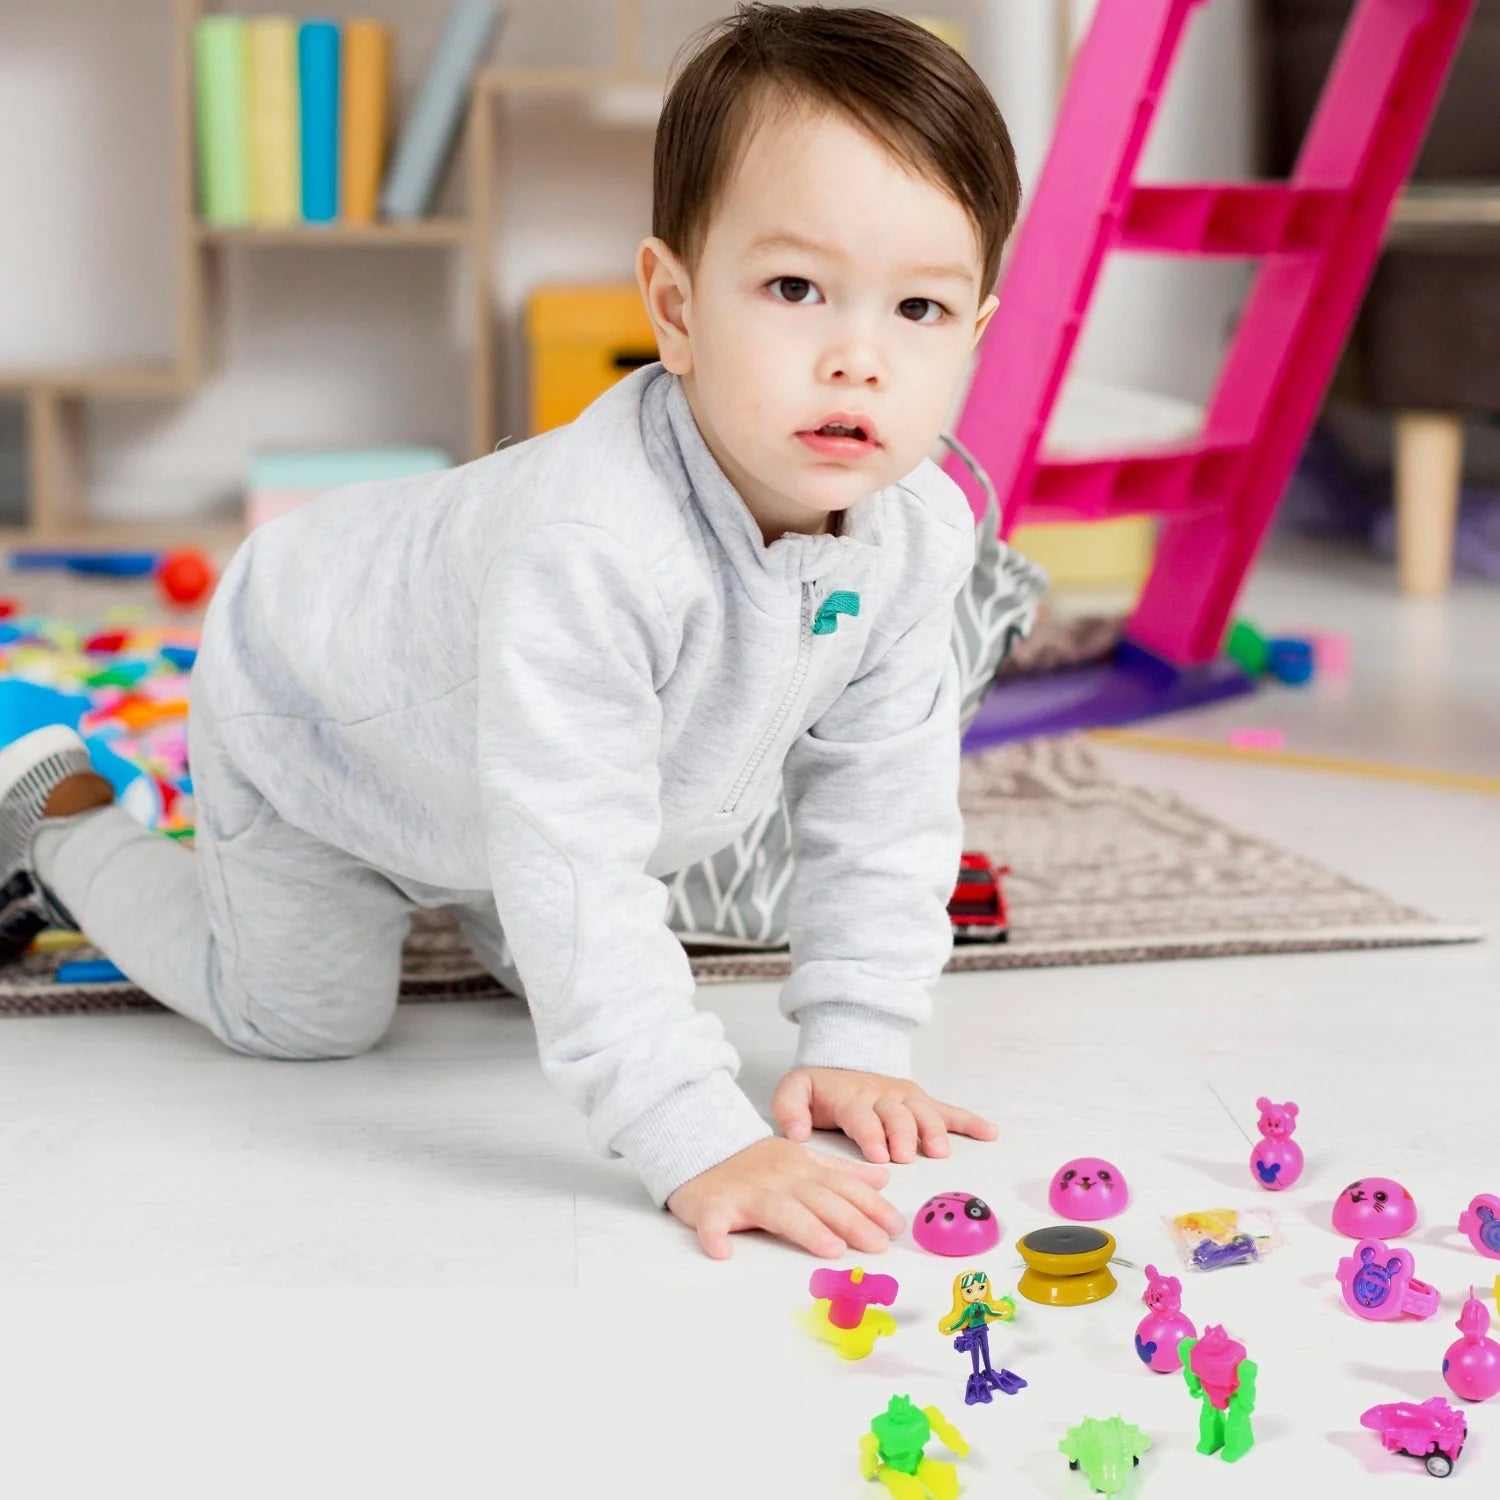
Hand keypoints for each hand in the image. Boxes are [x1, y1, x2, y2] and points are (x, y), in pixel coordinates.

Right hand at [666, 1136, 904, 1259]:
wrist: (702, 1146)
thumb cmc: (756, 1162)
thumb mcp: (803, 1158)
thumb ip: (842, 1171)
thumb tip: (883, 1179)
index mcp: (802, 1168)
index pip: (842, 1186)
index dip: (871, 1206)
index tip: (895, 1226)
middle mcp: (779, 1179)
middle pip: (819, 1200)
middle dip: (851, 1221)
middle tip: (877, 1244)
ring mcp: (745, 1193)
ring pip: (778, 1210)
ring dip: (805, 1229)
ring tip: (830, 1248)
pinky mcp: (711, 1207)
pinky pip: (712, 1223)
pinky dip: (714, 1236)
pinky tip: (722, 1252)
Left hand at [771, 1067, 997, 1164]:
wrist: (843, 1061)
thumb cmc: (820, 1090)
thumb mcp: (794, 1090)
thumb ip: (789, 1108)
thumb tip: (795, 1133)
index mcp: (851, 1097)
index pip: (861, 1116)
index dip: (871, 1135)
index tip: (879, 1156)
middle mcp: (881, 1095)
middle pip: (897, 1115)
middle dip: (903, 1135)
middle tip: (907, 1156)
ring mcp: (904, 1097)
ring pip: (923, 1111)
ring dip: (933, 1130)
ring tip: (940, 1151)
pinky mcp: (920, 1101)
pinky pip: (948, 1110)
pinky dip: (969, 1121)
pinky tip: (989, 1133)